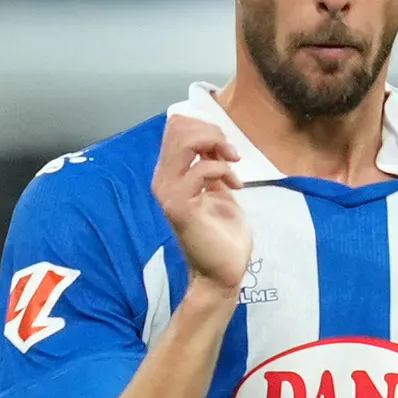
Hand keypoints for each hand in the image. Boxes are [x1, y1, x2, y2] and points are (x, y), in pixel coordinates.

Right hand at [152, 115, 250, 295]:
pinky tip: (235, 185)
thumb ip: (211, 165)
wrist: (224, 271)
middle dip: (211, 132)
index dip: (204, 127)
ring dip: (215, 145)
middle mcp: (163, 180)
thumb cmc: (223, 235)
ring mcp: (168, 192)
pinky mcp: (179, 206)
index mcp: (170, 174)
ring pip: (183, 141)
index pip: (175, 127)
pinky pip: (200, 170)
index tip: (224, 149)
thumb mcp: (219, 190)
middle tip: (230, 154)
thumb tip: (212, 142)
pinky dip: (223, 170)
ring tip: (232, 163)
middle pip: (177, 127)